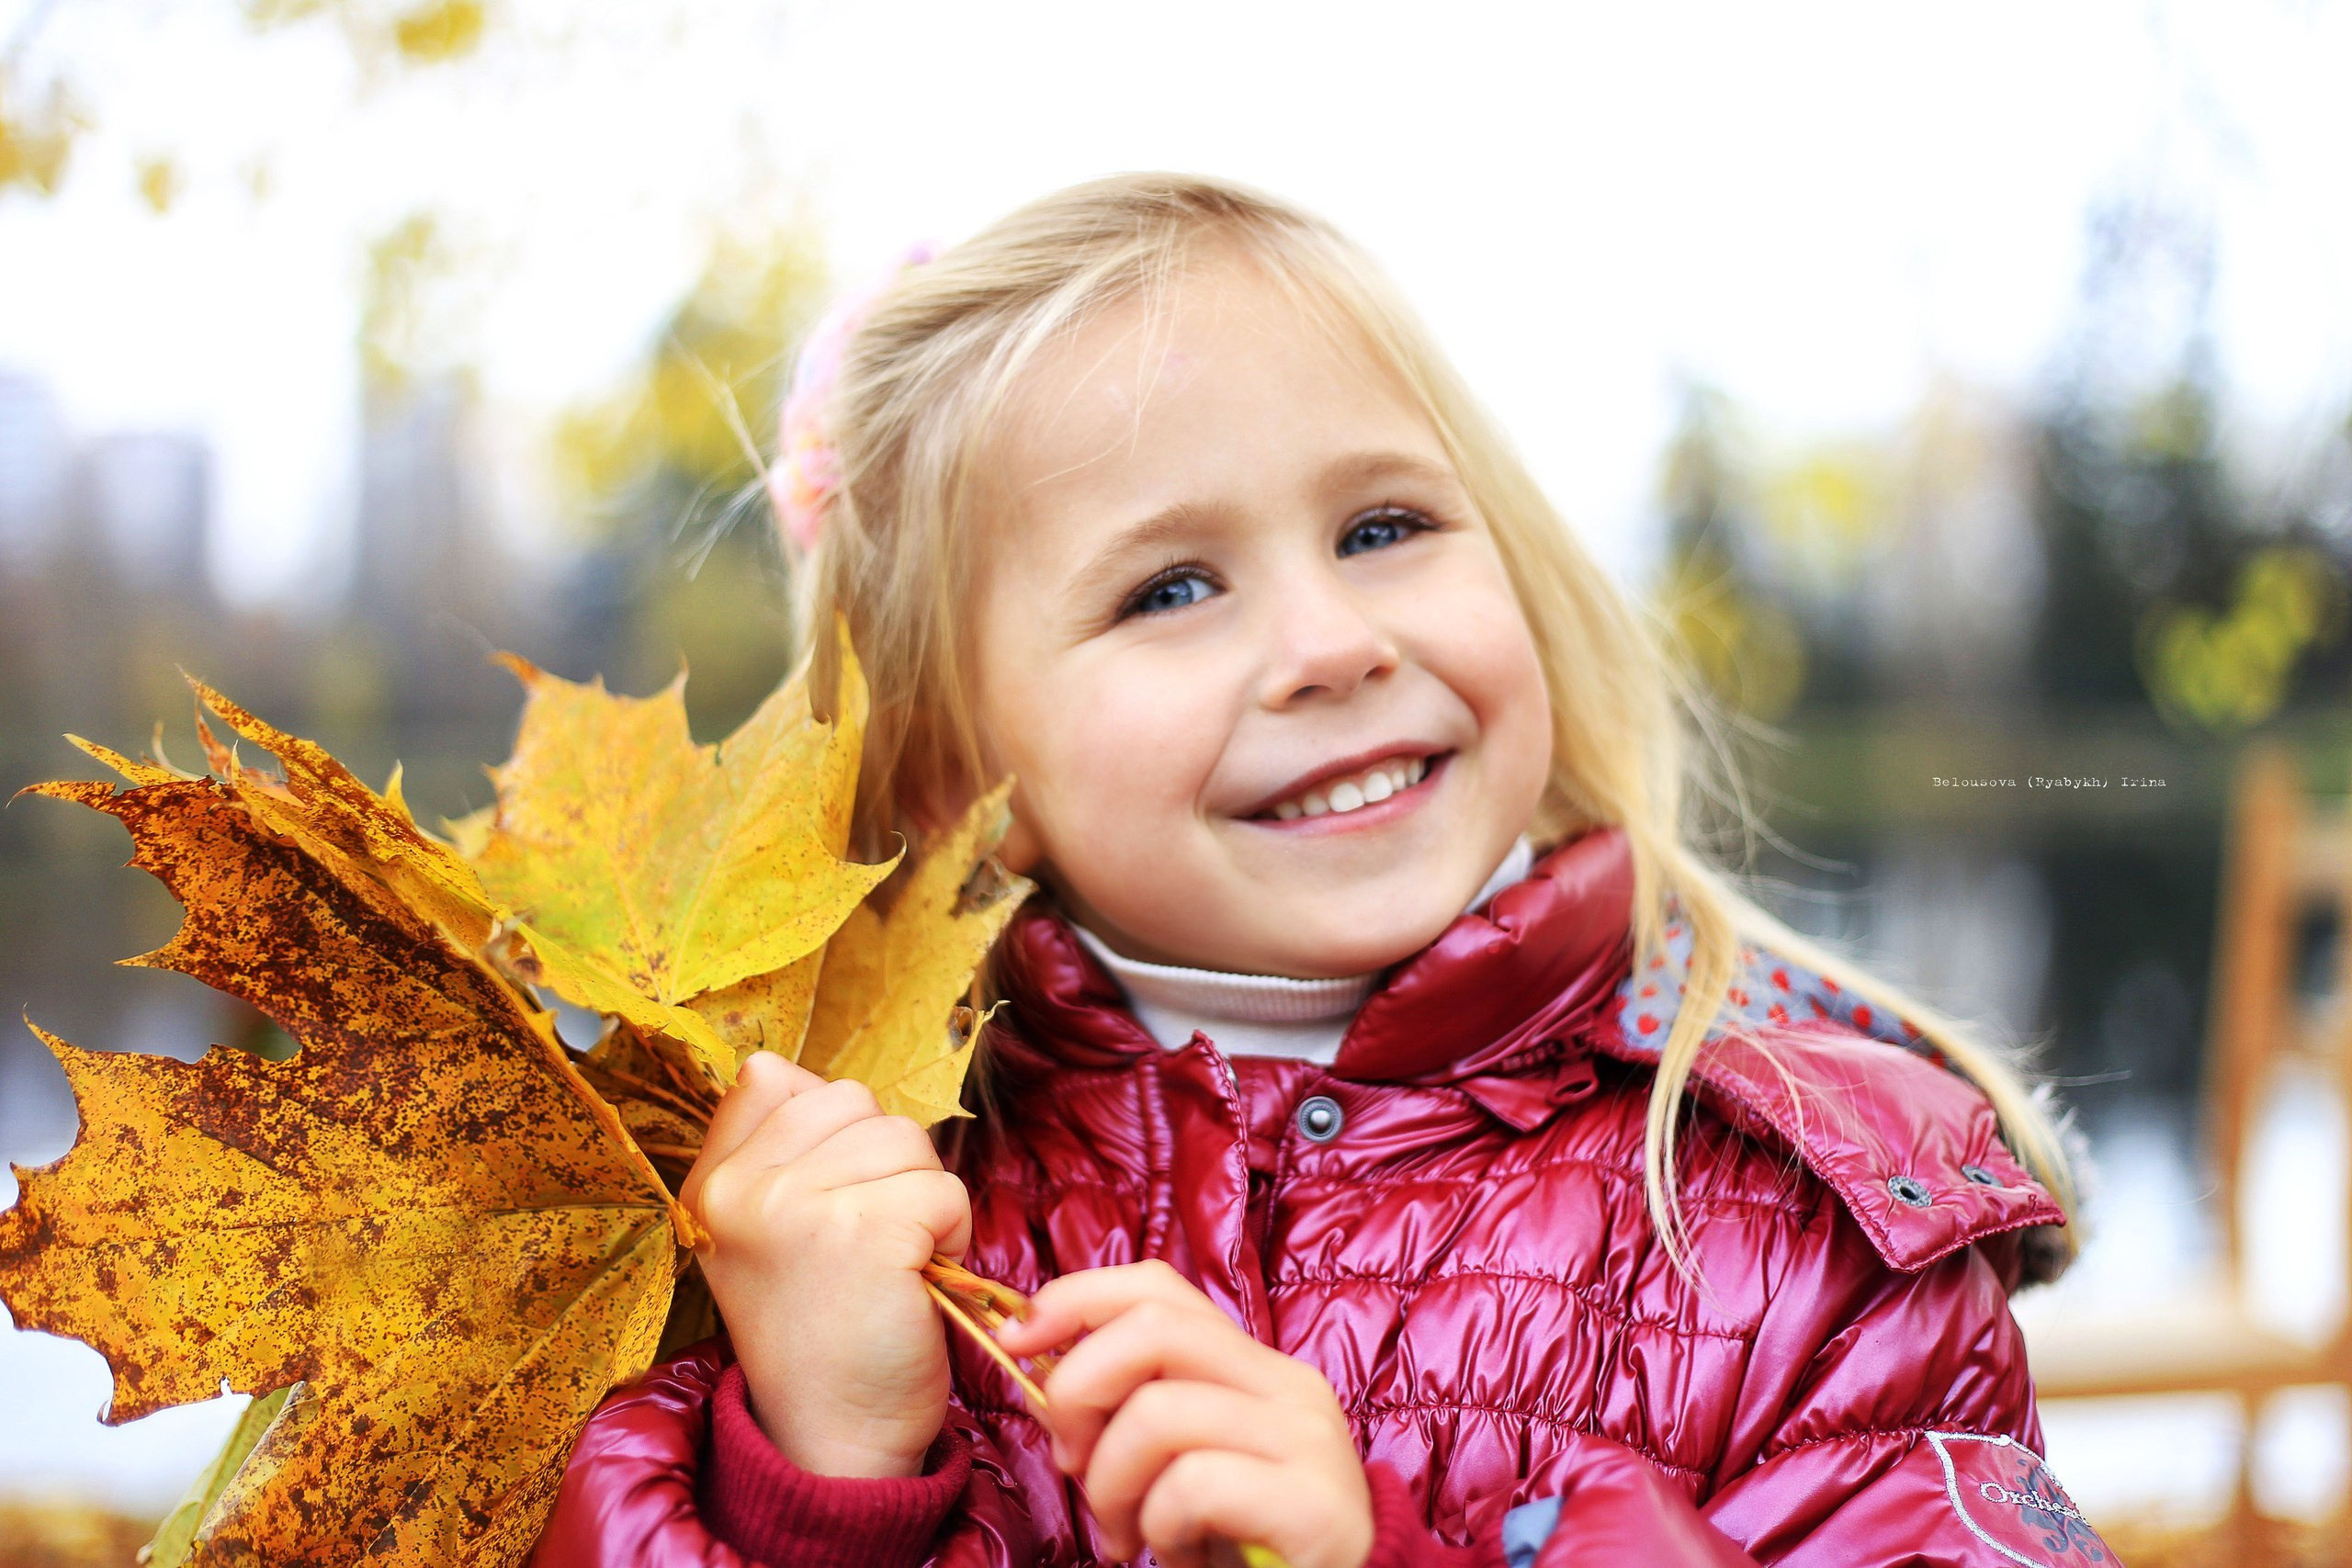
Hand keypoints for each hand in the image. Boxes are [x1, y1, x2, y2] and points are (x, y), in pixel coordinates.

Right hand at [680, 1051, 971, 1478]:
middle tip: (870, 1240)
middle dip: (884, 1162)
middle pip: (852, 1100)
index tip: (828, 1203)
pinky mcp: (866, 1231)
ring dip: (923, 1196)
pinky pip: (943, 1189)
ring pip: (904, 1137)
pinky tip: (920, 1280)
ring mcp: (796, 1207)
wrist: (834, 1436)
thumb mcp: (761, 1235)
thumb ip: (773, 1152)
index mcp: (707, 1185)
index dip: (827, 1128)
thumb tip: (807, 1078)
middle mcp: (738, 1190)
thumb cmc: (819, 1330)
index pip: (771, 1078)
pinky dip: (952, 1234)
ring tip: (895, 1260)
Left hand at [993, 1259, 1372, 1567]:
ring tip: (1127, 1535)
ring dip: (1111, 1483)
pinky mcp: (1314, 1503)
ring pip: (1158, 1411)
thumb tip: (1042, 1375)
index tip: (1015, 1342)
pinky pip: (1194, 1483)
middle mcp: (1287, 1384)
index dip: (1074, 1301)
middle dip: (1079, 1392)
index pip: (1156, 1288)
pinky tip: (1176, 1554)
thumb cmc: (1245, 1545)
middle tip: (1074, 1465)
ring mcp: (1307, 1439)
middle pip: (1151, 1328)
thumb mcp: (1178, 1467)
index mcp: (1252, 1367)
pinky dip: (1160, 1524)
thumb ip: (1126, 1415)